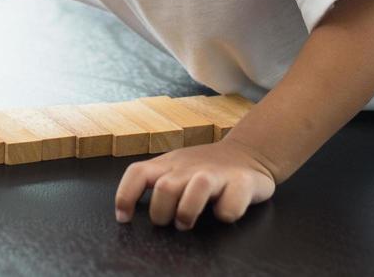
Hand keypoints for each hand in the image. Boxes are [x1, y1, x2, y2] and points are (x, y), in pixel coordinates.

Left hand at [113, 136, 276, 228]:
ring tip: (187, 221)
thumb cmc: (206, 168)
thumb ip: (157, 183)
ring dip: (188, 211)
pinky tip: (224, 213)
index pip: (138, 173)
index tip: (124, 218)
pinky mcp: (242, 183)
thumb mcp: (176, 168)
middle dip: (161, 211)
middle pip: (165, 187)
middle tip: (168, 222)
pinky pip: (231, 203)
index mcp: (170, 165)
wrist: (250, 152)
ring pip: (197, 187)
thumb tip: (127, 213)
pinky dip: (226, 212)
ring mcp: (216, 174)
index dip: (125, 195)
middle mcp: (190, 168)